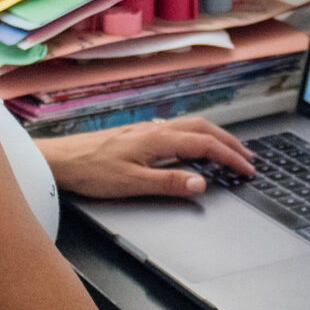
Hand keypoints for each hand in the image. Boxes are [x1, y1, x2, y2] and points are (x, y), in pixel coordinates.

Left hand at [37, 116, 257, 199]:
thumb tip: (202, 183)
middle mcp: (155, 130)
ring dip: (214, 135)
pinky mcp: (137, 134)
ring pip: (190, 125)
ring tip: (227, 148)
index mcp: (159, 140)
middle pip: (203, 129)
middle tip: (248, 156)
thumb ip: (169, 183)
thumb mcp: (133, 184)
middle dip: (229, 141)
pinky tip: (189, 142)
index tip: (247, 168)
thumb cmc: (91, 171)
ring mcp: (146, 130)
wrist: (61, 159)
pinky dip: (195, 134)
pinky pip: (176, 128)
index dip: (230, 157)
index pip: (205, 145)